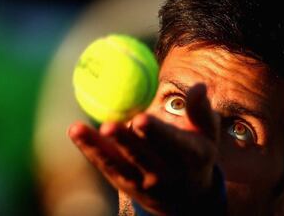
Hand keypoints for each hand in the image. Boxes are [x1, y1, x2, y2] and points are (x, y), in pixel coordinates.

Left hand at [68, 84, 225, 214]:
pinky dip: (90, 150)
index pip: (173, 144)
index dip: (156, 133)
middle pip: (142, 157)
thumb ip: (201, 110)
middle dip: (125, 142)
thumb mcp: (207, 133)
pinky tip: (76, 132)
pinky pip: (107, 166)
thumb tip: (199, 86)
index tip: (141, 118)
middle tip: (108, 126)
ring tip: (78, 129)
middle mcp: (166, 174)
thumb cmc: (196, 154)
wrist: (187, 198)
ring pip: (118, 165)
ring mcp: (143, 182)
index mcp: (190, 157)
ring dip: (97, 148)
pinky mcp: (125, 184)